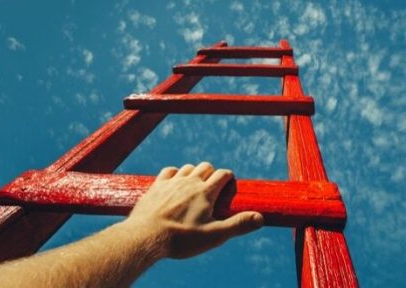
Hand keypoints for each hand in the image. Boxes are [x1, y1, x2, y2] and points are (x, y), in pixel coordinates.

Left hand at [124, 162, 263, 258]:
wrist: (145, 237)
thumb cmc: (181, 239)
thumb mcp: (214, 236)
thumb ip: (238, 225)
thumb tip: (260, 218)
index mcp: (205, 192)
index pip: (222, 174)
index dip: (229, 178)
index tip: (230, 185)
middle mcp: (189, 182)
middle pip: (205, 167)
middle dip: (212, 173)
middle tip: (213, 188)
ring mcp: (171, 183)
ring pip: (188, 168)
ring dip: (194, 173)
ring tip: (195, 186)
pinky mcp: (156, 186)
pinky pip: (169, 171)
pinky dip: (175, 174)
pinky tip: (175, 183)